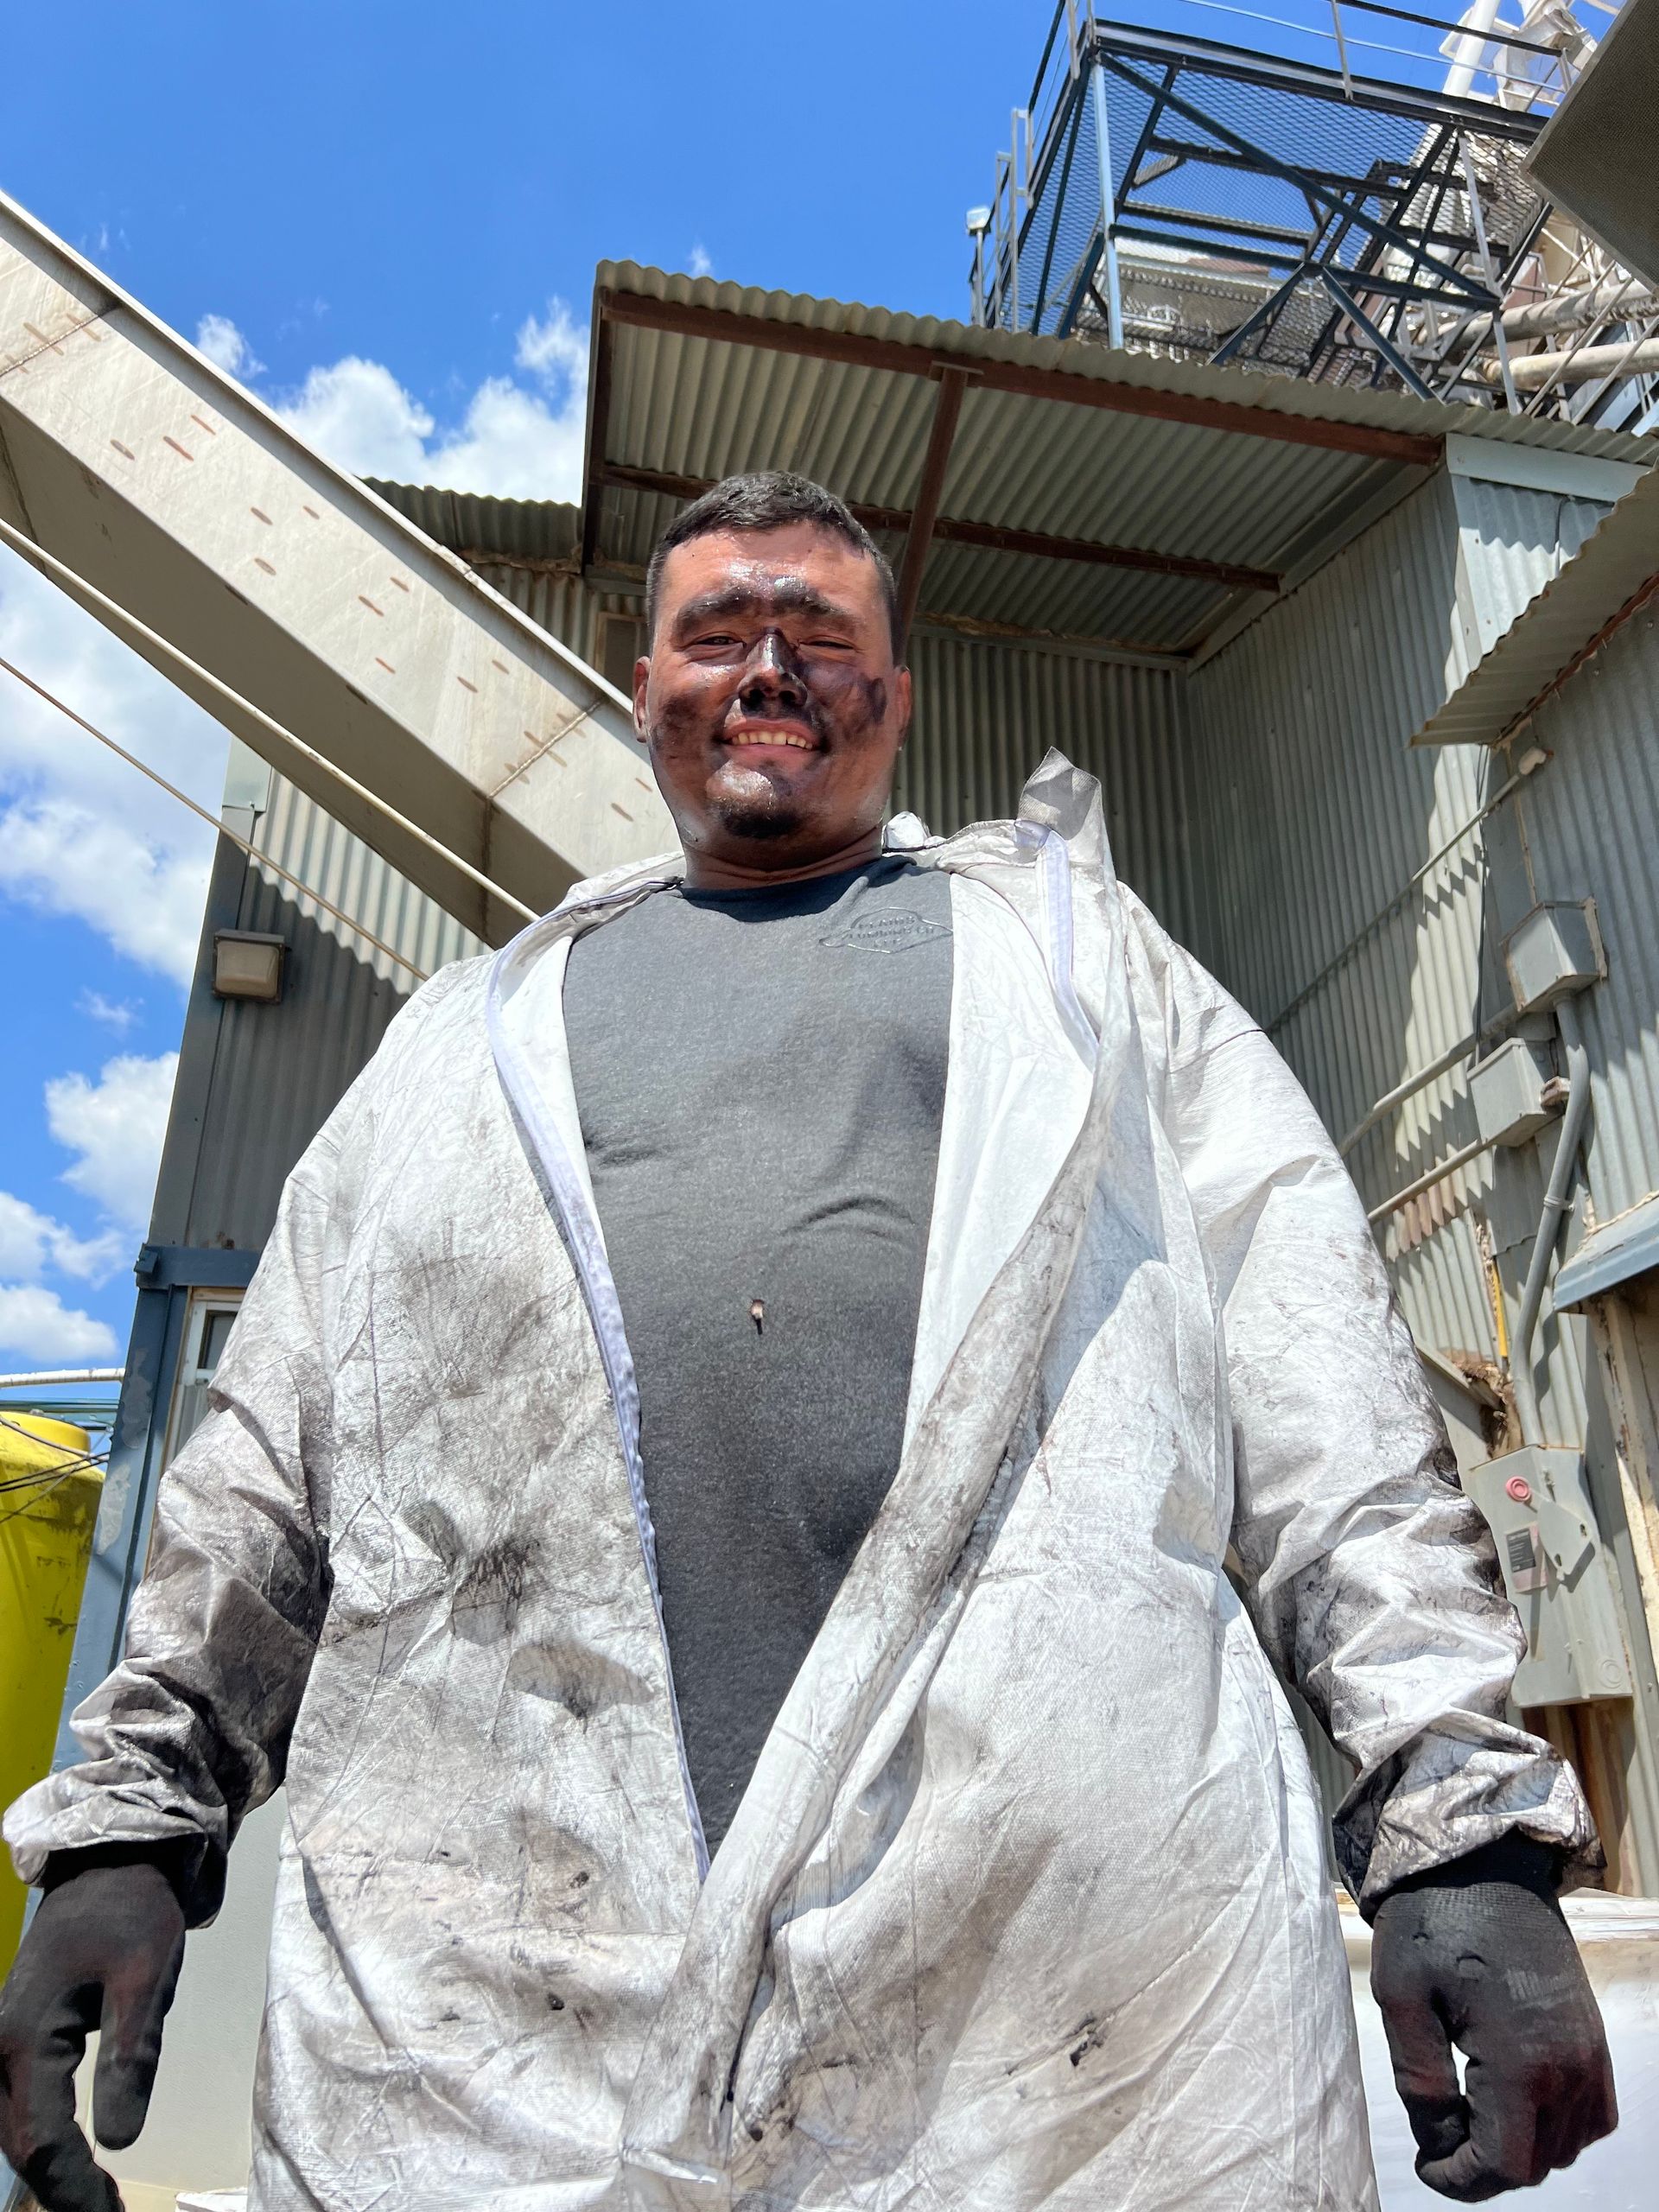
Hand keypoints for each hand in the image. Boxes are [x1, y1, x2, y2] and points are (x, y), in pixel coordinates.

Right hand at [0, 1846, 187, 2211]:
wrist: (111, 1863)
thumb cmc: (133, 1913)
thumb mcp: (146, 1979)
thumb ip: (131, 2057)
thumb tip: (120, 2141)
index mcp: (23, 2038)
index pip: (42, 2139)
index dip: (74, 2188)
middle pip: (17, 2143)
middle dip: (60, 2188)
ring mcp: (1, 2042)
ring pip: (12, 2127)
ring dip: (50, 2169)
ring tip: (98, 2201)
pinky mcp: (16, 2038)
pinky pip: (19, 2104)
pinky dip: (44, 2139)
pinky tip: (80, 2162)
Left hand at [1370, 1836, 1615, 2199]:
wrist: (1481, 1860)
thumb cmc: (1433, 1921)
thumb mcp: (1402, 1999)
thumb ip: (1420, 2082)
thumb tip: (1439, 2140)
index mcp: (1522, 2060)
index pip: (1505, 2164)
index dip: (1461, 2180)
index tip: (1426, 2166)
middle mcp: (1570, 2064)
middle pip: (1537, 2162)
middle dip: (1485, 2165)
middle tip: (1439, 2138)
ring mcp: (1589, 2050)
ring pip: (1567, 2143)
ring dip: (1521, 2147)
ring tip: (1468, 2116)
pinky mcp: (1593, 2034)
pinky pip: (1591, 2112)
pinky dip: (1557, 2123)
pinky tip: (1512, 2098)